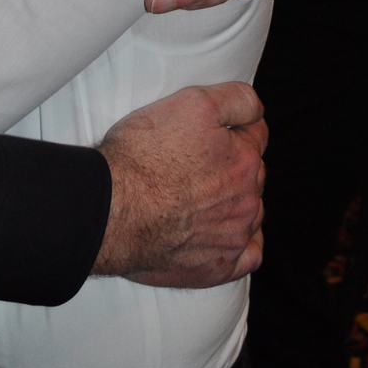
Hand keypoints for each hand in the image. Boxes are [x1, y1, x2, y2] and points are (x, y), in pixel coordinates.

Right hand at [93, 82, 266, 286]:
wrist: (110, 209)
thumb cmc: (143, 156)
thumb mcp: (193, 103)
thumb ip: (236, 100)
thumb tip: (257, 109)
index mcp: (243, 160)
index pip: (255, 133)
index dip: (232, 125)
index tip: (210, 128)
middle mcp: (247, 200)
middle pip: (252, 173)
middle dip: (232, 163)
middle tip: (194, 160)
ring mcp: (234, 236)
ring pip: (249, 211)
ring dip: (234, 201)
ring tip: (198, 196)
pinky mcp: (217, 267)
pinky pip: (247, 256)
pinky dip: (241, 243)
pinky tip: (223, 233)